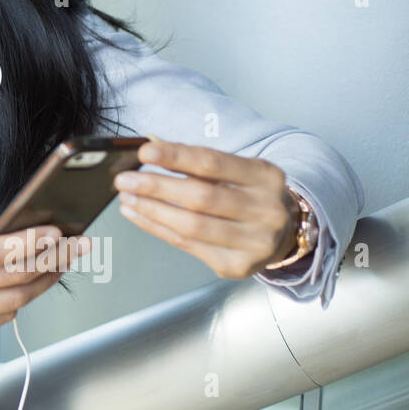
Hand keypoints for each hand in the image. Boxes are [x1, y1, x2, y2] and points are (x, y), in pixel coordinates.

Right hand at [0, 207, 90, 357]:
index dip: (32, 242)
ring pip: (13, 301)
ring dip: (42, 282)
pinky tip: (28, 286)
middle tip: (76, 247)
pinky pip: (0, 320)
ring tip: (59, 265)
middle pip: (12, 276)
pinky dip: (18, 302)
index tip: (57, 231)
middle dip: (51, 259)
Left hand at [114, 134, 299, 278]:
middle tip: (124, 180)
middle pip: (200, 197)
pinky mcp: (238, 266)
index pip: (213, 163)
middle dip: (156, 187)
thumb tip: (151, 144)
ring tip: (127, 198)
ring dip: (151, 210)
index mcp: (265, 177)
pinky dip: (157, 228)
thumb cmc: (250, 195)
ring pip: (192, 226)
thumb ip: (195, 159)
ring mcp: (255, 242)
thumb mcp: (234, 169)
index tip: (144, 151)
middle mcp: (266, 210)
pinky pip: (187, 246)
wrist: (284, 234)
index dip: (175, 156)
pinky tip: (138, 215)